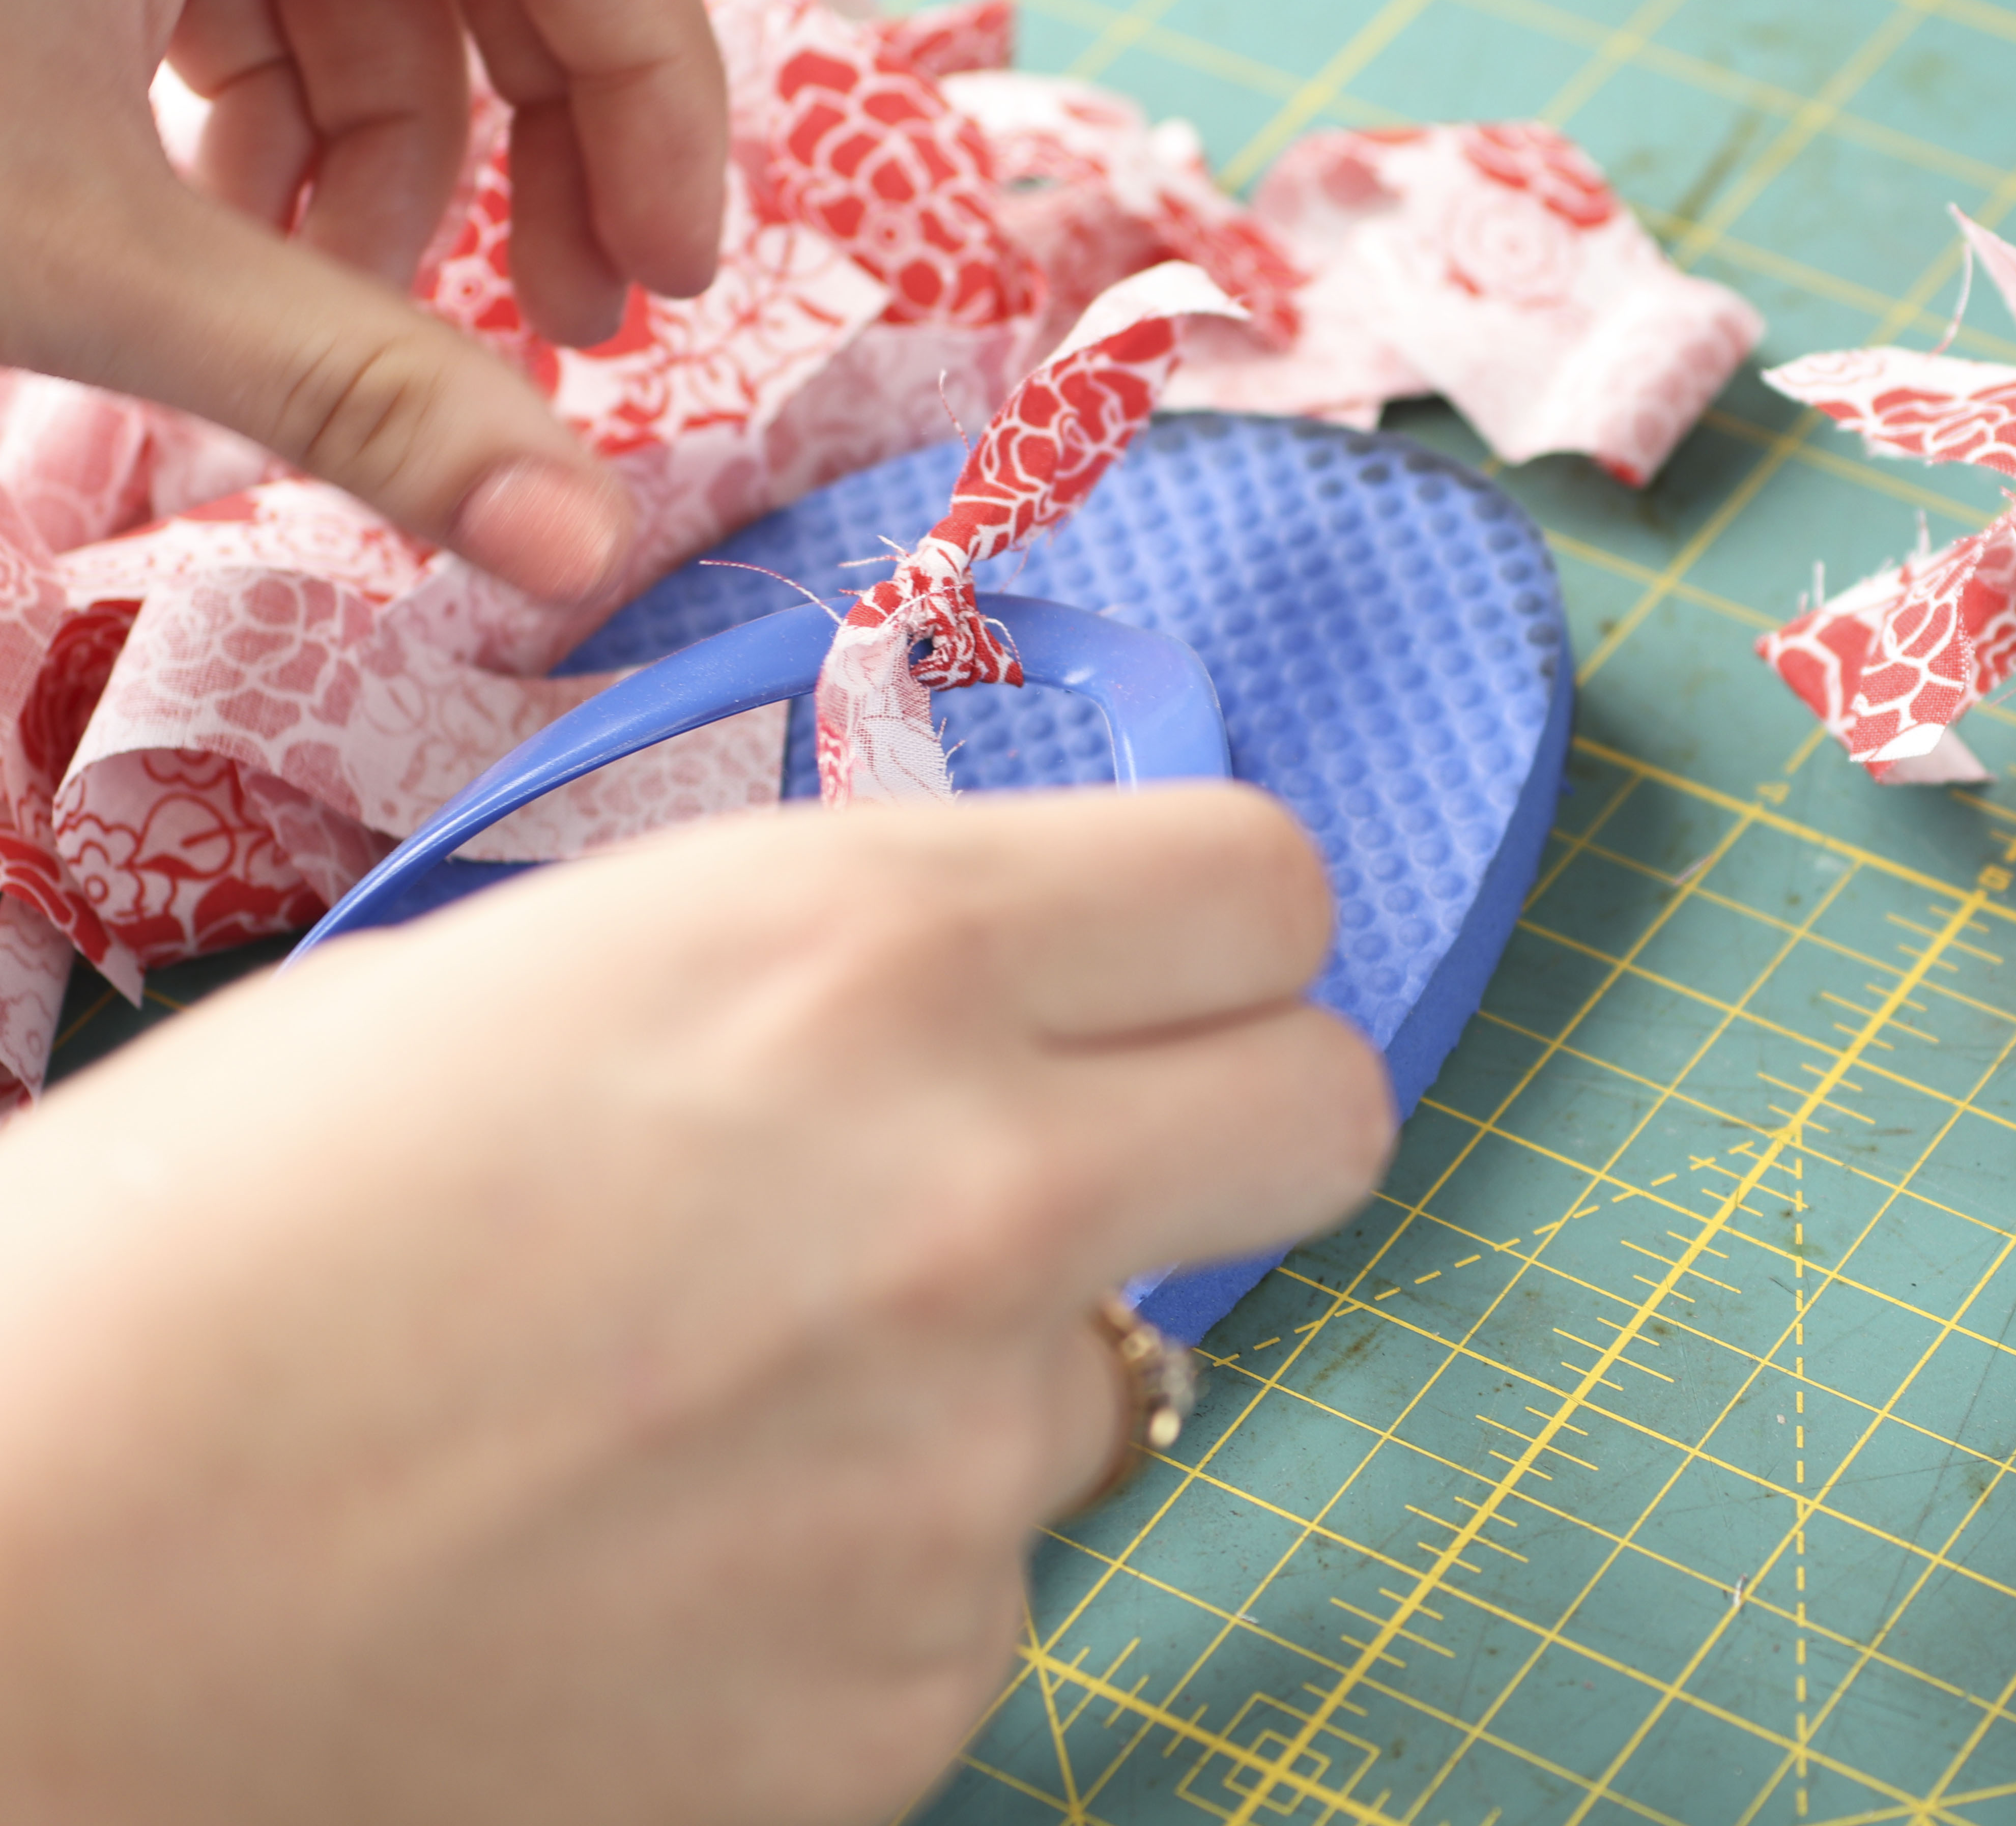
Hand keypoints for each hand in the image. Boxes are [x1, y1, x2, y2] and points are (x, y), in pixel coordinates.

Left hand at [0, 0, 730, 601]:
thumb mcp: (81, 254)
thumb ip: (354, 392)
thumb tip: (582, 551)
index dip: (651, 76)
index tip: (667, 269)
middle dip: (528, 134)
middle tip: (565, 324)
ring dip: (383, 149)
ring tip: (344, 311)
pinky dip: (265, 104)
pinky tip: (234, 237)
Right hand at [0, 785, 1390, 1825]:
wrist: (36, 1589)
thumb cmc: (216, 1240)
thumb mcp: (545, 981)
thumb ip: (829, 978)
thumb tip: (1002, 1015)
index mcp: (869, 955)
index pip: (1268, 887)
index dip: (1212, 935)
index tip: (1147, 982)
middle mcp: (976, 1193)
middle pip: (1324, 1112)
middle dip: (1230, 1123)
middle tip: (1075, 1168)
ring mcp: (964, 1468)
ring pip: (1114, 1384)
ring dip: (977, 1385)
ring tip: (707, 1416)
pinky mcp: (914, 1691)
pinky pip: (977, 1589)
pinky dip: (863, 1578)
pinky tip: (658, 1569)